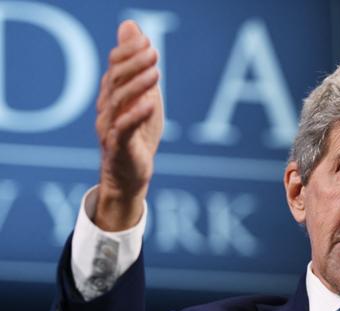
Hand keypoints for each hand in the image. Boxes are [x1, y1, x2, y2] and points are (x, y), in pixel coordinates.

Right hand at [94, 20, 163, 230]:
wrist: (130, 176)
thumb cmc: (138, 134)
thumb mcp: (143, 96)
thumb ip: (139, 66)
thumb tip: (131, 26)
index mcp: (112, 97)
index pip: (114, 68)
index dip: (128, 52)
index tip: (146, 40)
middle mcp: (107, 110)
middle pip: (114, 82)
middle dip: (133, 64)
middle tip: (153, 52)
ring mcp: (110, 129)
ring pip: (118, 103)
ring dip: (137, 85)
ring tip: (155, 72)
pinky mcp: (119, 148)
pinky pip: (124, 130)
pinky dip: (136, 115)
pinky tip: (150, 104)